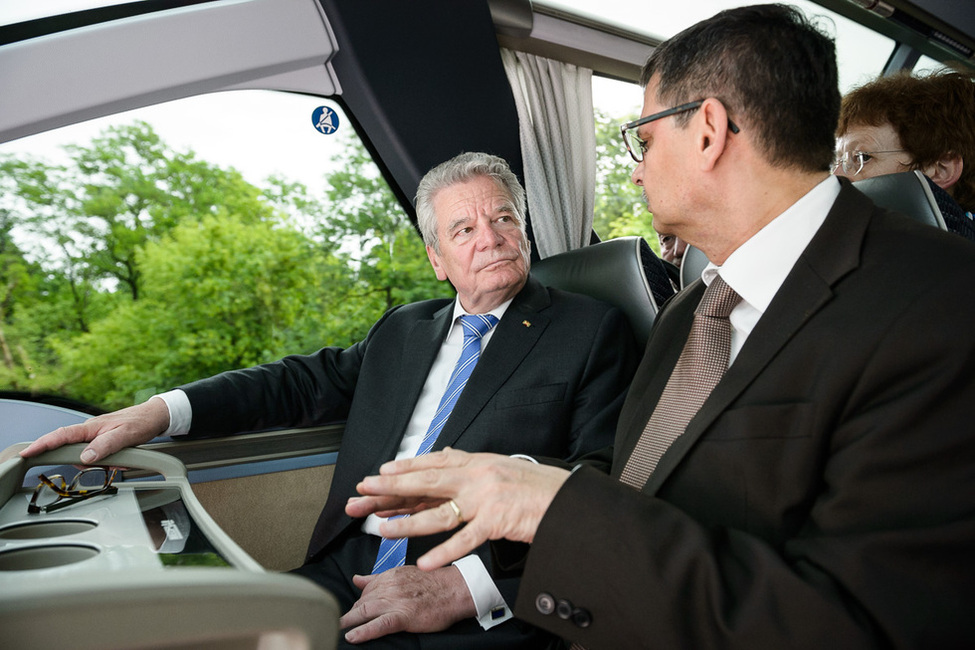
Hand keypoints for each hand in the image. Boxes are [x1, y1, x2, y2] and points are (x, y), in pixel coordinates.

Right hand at [19, 397, 169, 463]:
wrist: (155, 417)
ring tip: (121, 460)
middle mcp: (89, 431)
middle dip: (85, 464)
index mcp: (90, 428)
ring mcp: (94, 436)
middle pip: (70, 451)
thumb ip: (105, 446)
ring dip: (101, 464)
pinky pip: (96, 456)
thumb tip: (86, 457)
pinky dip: (107, 462)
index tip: (27, 453)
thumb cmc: (141, 422)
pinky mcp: (102, 441)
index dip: (42, 444)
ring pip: (85, 457)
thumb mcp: (125, 436)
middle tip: (109, 464)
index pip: (60, 436)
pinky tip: (121, 460)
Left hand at [340, 565, 474, 643]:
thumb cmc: (433, 583)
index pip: (365, 592)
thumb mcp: (403, 574)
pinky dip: (364, 631)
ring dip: (348, 623)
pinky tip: (352, 637)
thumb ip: (378, 578)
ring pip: (365, 612)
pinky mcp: (404, 615)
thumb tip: (357, 579)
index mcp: (389, 576)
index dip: (357, 605)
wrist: (456, 589)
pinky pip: (379, 625)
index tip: (351, 613)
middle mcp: (389, 587)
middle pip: (362, 603)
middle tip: (339, 625)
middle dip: (350, 615)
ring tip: (335, 631)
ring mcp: (396, 601)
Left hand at [347, 448, 569, 570]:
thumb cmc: (536, 486)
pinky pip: (467, 539)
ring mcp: (486, 498)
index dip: (402, 470)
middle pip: (426, 483)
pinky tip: (426, 561)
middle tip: (363, 493)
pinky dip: (445, 552)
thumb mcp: (500, 466)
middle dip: (391, 489)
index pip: (432, 465)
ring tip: (382, 531)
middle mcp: (477, 476)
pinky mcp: (498, 521)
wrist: (567, 498)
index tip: (377, 475)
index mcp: (477, 462)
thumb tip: (448, 455)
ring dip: (408, 523)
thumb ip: (472, 464)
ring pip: (439, 512)